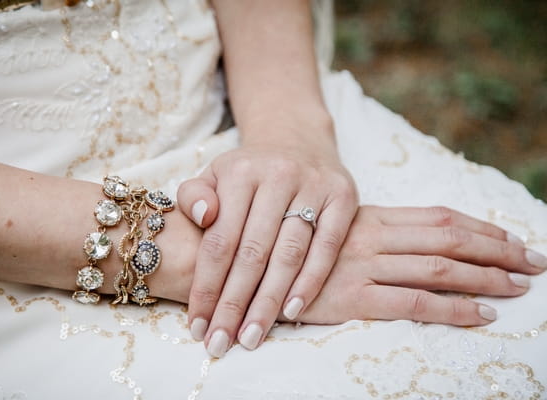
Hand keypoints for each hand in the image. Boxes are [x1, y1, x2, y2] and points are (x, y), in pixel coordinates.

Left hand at [177, 118, 357, 356]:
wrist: (296, 141)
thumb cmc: (249, 172)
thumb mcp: (214, 175)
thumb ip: (194, 196)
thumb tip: (201, 217)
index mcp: (240, 172)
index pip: (219, 240)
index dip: (207, 287)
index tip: (198, 325)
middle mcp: (277, 175)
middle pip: (252, 252)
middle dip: (234, 304)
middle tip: (221, 344)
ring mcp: (314, 185)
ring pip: (288, 254)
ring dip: (269, 301)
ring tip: (252, 336)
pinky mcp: (343, 197)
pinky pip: (327, 246)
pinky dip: (310, 281)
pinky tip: (292, 312)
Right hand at [295, 206, 545, 324]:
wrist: (250, 267)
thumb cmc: (293, 248)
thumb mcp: (334, 228)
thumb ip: (372, 229)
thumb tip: (419, 239)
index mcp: (370, 216)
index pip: (438, 216)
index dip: (481, 226)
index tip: (513, 236)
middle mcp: (373, 237)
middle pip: (448, 239)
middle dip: (498, 250)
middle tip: (535, 261)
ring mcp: (364, 266)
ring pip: (438, 268)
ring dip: (485, 277)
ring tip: (519, 286)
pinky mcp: (352, 298)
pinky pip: (413, 303)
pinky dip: (453, 308)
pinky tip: (481, 315)